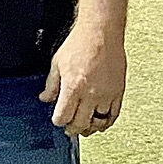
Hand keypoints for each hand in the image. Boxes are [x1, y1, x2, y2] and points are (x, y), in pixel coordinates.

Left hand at [39, 20, 126, 136]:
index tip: (57, 120)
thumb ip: (51, 84)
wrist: (101, 34)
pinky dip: (107, 122)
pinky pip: (114, 114)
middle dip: (73, 129)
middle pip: (81, 123)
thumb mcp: (57, 63)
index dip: (58, 121)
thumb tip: (45, 98)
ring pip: (98, 122)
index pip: (63, 116)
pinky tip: (100, 123)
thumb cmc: (78, 45)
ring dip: (90, 128)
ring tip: (84, 127)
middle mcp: (90, 94)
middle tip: (69, 129)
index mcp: (72, 87)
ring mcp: (106, 94)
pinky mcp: (118, 92)